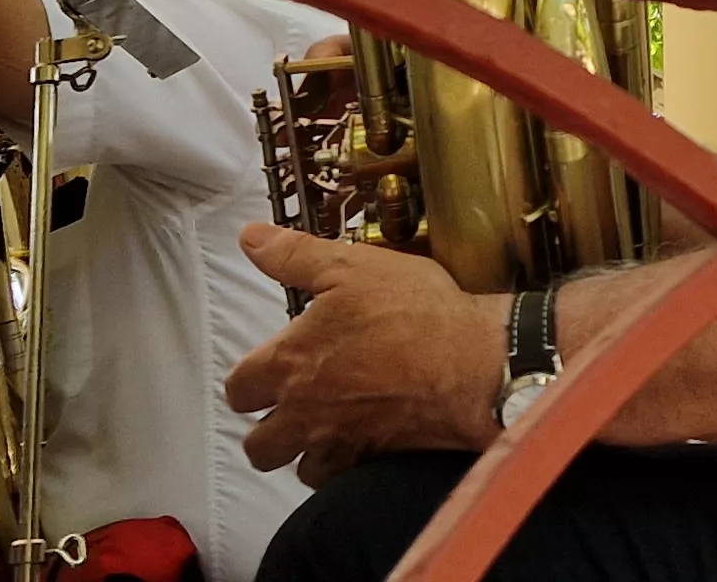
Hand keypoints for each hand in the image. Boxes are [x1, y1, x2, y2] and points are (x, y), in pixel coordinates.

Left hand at [224, 226, 509, 482]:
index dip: (250, 379)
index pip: (239, 389)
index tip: (269, 368)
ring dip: (304, 451)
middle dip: (266, 428)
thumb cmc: (416, 313)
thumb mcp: (352, 266)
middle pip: (258, 445)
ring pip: (298, 468)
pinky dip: (342, 466)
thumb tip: (250, 237)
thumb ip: (294, 255)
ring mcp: (339, 443)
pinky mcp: (372, 464)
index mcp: (290, 363)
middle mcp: (305, 413)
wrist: (477, 364)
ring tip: (323, 427)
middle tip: (290, 406)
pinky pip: (340, 480)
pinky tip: (358, 441)